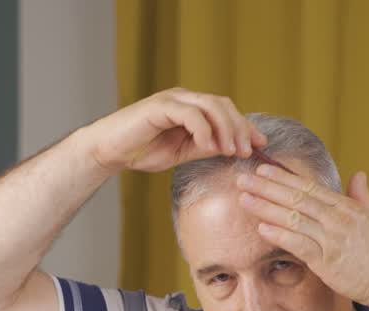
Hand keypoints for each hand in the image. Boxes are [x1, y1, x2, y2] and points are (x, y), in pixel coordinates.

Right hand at [82, 87, 267, 173]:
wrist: (109, 151)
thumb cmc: (141, 151)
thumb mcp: (181, 152)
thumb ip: (204, 147)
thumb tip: (231, 148)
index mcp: (191, 108)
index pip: (225, 112)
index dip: (244, 127)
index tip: (260, 146)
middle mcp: (184, 99)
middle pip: (222, 105)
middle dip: (240, 127)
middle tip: (247, 151)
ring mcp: (172, 100)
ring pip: (210, 106)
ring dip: (225, 128)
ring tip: (232, 150)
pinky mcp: (160, 106)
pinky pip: (189, 113)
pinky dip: (203, 129)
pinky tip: (208, 145)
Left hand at [234, 166, 368, 307]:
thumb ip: (362, 196)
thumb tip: (358, 174)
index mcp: (346, 207)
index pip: (308, 187)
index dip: (283, 178)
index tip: (263, 170)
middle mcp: (337, 218)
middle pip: (296, 198)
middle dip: (267, 187)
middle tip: (243, 178)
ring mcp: (332, 239)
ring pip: (293, 218)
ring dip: (266, 207)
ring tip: (244, 198)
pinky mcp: (327, 261)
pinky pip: (299, 244)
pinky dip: (280, 235)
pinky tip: (261, 228)